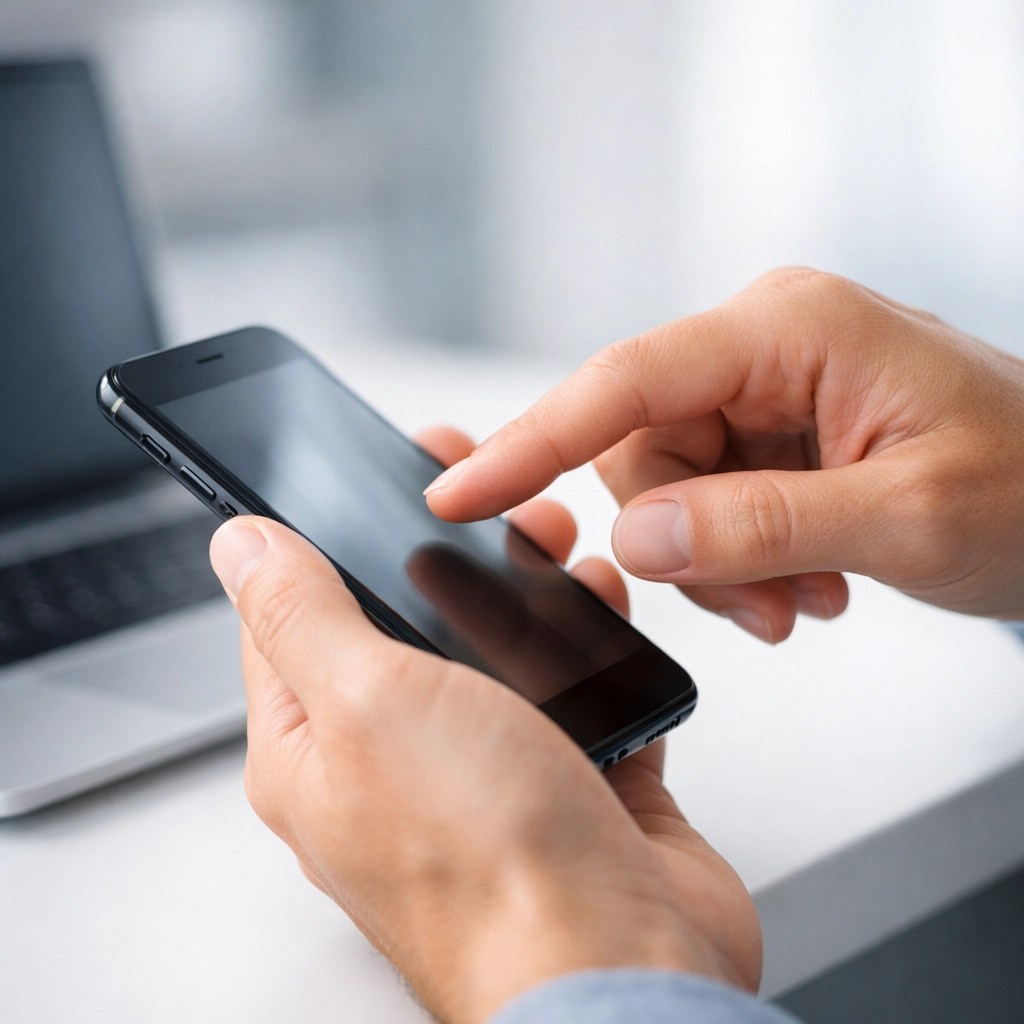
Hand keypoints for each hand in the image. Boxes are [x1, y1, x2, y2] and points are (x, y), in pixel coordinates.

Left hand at [210, 427, 760, 1023]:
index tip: (373, 474)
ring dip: (526, 591)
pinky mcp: (564, 783)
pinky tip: (605, 611)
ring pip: (495, 651)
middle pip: (406, 622)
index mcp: (316, 747)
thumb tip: (240, 547)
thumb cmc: (488, 864)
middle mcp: (394, 763)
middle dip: (447, 549)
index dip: (328, 533)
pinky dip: (589, 644)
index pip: (293, 614)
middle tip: (488, 499)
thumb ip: (300, 613)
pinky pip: (571, 691)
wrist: (620, 967)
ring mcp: (483, 775)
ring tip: (558, 545)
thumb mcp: (367, 698)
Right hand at [424, 269, 1023, 642]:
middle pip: (641, 450)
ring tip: (803, 600)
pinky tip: (807, 583)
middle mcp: (764, 347)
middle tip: (763, 605)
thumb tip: (641, 538)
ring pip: (669, 488)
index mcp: (791, 328)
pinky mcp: (773, 433)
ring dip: (719, 564)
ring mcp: (766, 391)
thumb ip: (760, 526)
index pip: (625, 381)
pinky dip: (740, 560)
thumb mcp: (905, 517)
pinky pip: (707, 502)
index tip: (456, 489)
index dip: (531, 441)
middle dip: (682, 544)